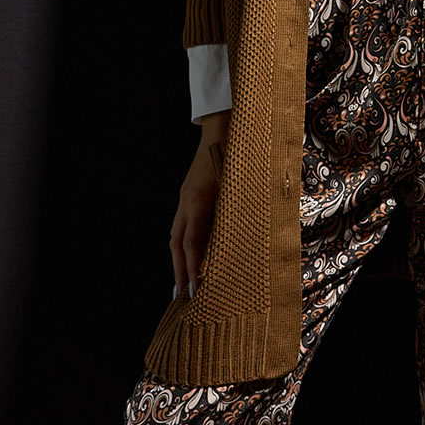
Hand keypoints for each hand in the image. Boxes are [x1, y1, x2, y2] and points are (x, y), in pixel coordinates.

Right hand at [168, 110, 229, 297]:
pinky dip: (181, 242)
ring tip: (180, 281)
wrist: (221, 128)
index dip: (192, 268)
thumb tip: (249, 239)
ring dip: (177, 259)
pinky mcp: (186, 193)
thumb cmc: (236, 156)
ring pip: (174, 234)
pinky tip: (185, 253)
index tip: (194, 291)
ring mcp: (184, 196)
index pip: (192, 243)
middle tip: (180, 296)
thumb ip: (240, 212)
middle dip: (178, 270)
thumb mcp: (241, 185)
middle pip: (177, 243)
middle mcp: (187, 201)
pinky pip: (179, 223)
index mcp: (199, 201)